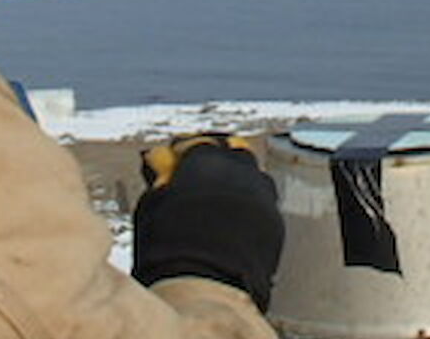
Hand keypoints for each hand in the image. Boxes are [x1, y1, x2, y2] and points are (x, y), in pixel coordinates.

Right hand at [131, 136, 283, 310]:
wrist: (204, 286)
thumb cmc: (173, 249)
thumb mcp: (153, 207)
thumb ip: (160, 180)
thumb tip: (160, 170)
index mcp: (208, 160)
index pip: (197, 142)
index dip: (183, 152)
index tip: (175, 161)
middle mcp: (241, 171)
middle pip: (233, 152)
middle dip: (217, 160)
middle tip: (200, 177)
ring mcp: (263, 196)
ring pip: (254, 178)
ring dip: (238, 183)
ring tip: (218, 202)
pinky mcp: (275, 224)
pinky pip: (264, 205)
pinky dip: (250, 209)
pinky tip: (233, 224)